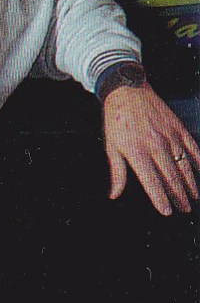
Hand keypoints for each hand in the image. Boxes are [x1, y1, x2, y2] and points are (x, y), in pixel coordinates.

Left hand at [103, 83, 199, 214]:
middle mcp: (156, 145)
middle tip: (185, 210)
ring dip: (190, 183)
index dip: (160, 199)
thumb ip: (116, 172)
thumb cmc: (116, 121)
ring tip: (194, 197)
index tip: (167, 212)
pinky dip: (198, 161)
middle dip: (179, 196)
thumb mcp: (111, 147)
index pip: (152, 181)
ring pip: (184, 165)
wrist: (127, 91)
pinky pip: (192, 147)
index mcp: (137, 152)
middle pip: (171, 177)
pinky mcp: (178, 128)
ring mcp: (170, 136)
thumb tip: (114, 194)